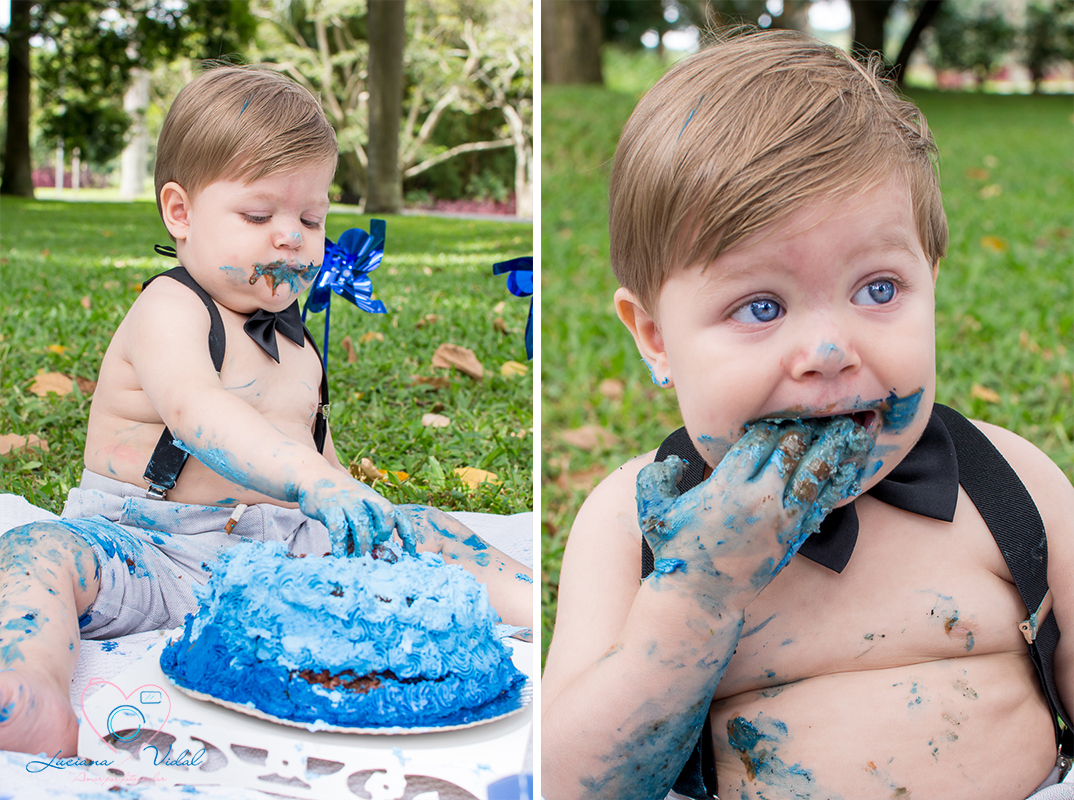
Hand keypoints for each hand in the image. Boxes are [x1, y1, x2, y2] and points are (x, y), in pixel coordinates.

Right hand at [298, 477, 416, 556]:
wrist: (314, 476)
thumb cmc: (341, 498)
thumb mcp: (360, 505)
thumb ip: (369, 524)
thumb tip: (379, 553)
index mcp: (375, 499)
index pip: (397, 514)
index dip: (407, 534)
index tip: (410, 553)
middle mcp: (364, 497)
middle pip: (385, 512)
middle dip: (385, 532)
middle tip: (376, 547)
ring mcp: (347, 500)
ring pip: (362, 522)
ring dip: (363, 544)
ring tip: (360, 558)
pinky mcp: (329, 507)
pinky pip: (338, 528)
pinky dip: (340, 544)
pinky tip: (340, 555)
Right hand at [636, 418, 873, 607]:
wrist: (702, 596)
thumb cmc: (676, 550)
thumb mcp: (653, 510)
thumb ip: (656, 477)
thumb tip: (675, 462)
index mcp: (726, 486)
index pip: (758, 440)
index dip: (771, 422)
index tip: (780, 412)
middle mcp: (758, 499)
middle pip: (792, 449)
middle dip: (805, 428)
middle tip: (821, 409)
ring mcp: (781, 518)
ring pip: (816, 472)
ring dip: (833, 447)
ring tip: (850, 427)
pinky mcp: (794, 536)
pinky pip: (824, 502)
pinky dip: (838, 481)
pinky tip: (849, 465)